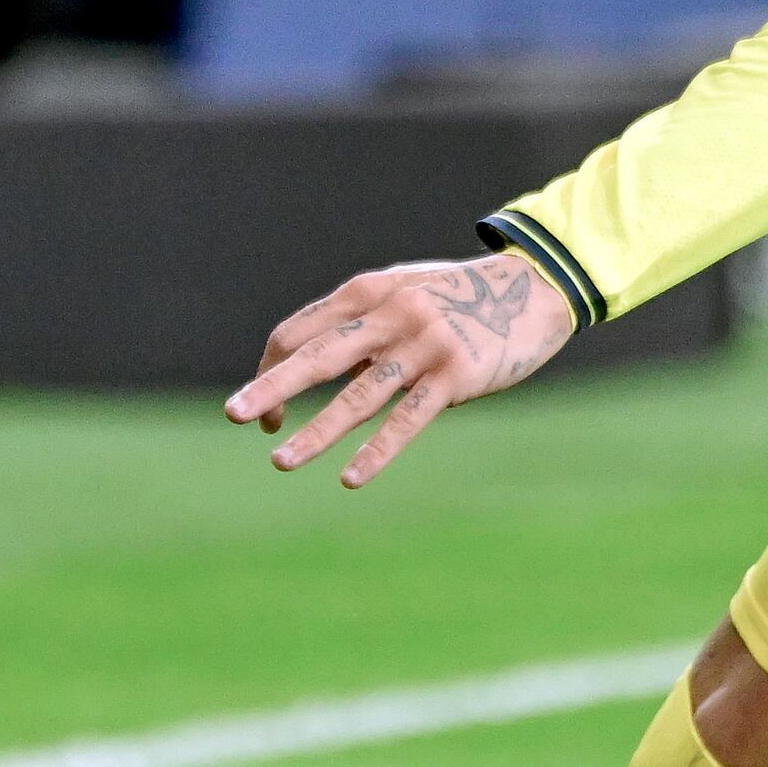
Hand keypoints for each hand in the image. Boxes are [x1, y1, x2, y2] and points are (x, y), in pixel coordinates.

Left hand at [225, 248, 577, 487]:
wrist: (533, 289)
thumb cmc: (456, 299)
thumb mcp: (401, 297)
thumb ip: (357, 327)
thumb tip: (311, 370)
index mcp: (366, 292)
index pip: (298, 332)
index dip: (272, 371)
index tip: (264, 413)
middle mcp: (389, 314)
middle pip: (316, 356)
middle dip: (272, 387)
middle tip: (234, 415)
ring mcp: (423, 344)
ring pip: (358, 395)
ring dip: (316, 431)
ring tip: (280, 460)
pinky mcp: (455, 374)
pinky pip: (407, 419)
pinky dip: (377, 450)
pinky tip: (349, 477)